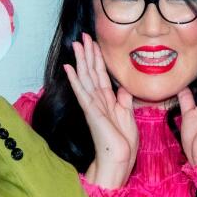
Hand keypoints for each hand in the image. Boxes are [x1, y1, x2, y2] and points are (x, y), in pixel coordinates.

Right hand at [65, 33, 136, 188]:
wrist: (118, 160)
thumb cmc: (123, 143)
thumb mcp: (128, 116)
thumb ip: (124, 101)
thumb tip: (123, 89)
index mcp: (107, 100)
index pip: (101, 75)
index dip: (98, 58)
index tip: (95, 43)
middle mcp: (97, 100)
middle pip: (91, 72)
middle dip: (88, 53)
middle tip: (83, 36)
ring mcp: (92, 105)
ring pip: (85, 77)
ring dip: (81, 60)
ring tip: (76, 44)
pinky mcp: (91, 111)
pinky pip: (82, 92)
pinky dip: (75, 79)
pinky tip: (69, 67)